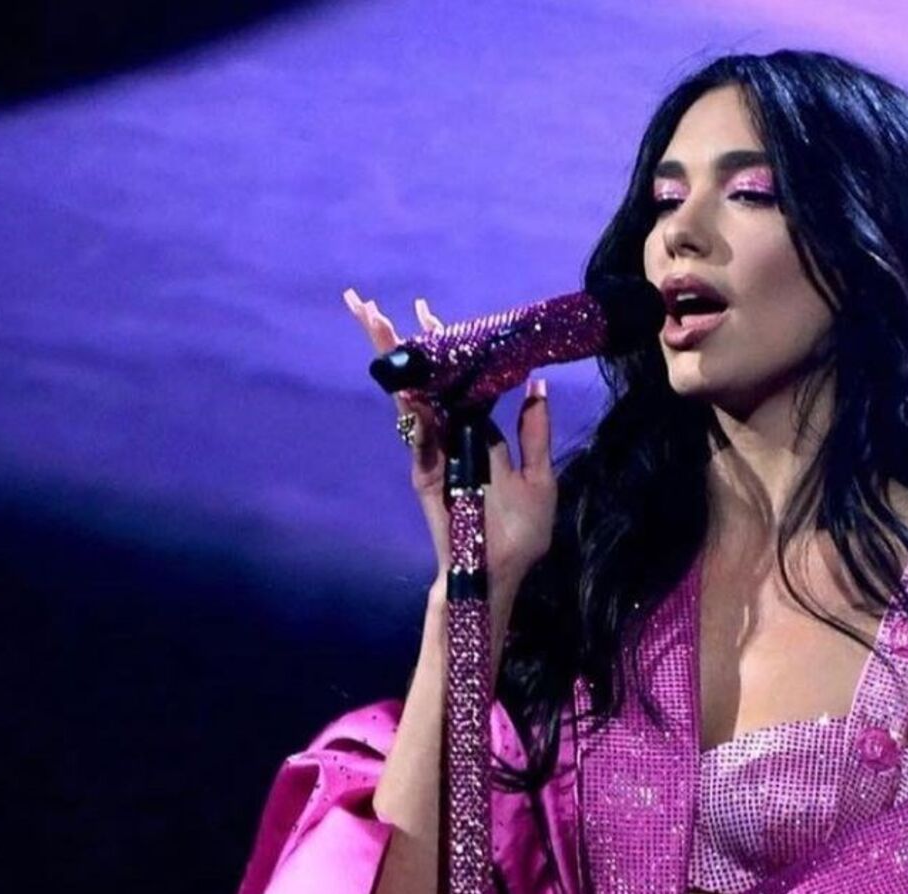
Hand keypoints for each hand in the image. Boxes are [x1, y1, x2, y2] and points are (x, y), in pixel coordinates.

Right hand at [344, 288, 556, 583]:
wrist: (501, 576)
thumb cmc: (522, 532)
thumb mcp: (540, 475)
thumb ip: (533, 431)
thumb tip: (536, 383)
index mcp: (478, 433)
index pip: (458, 379)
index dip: (444, 345)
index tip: (427, 310)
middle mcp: (450, 438)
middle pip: (421, 381)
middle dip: (396, 343)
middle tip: (368, 303)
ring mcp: (434, 456)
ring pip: (409, 401)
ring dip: (390, 365)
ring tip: (372, 324)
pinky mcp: (426, 477)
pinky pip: (418, 439)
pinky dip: (412, 413)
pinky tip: (404, 383)